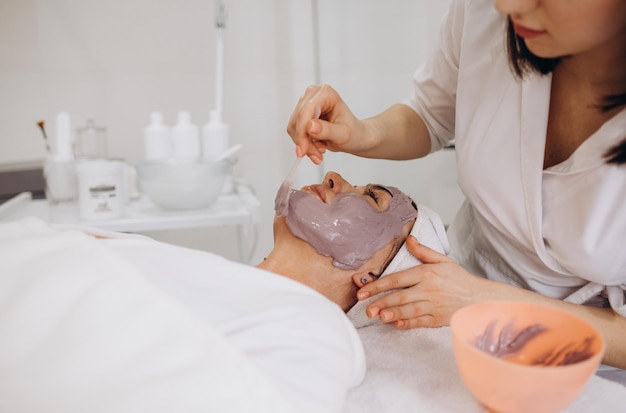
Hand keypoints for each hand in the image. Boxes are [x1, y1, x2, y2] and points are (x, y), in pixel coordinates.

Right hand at [286, 84, 363, 163]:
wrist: (355, 137)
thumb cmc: (353, 133)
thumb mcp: (343, 134)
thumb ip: (327, 130)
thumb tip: (310, 126)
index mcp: (326, 94)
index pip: (305, 112)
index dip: (302, 132)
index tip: (303, 151)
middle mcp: (313, 95)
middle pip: (297, 120)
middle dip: (304, 142)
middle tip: (317, 156)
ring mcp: (306, 105)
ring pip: (294, 128)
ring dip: (304, 145)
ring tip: (319, 152)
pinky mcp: (302, 116)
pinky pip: (295, 132)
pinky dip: (304, 144)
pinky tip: (317, 147)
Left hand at [356, 236, 488, 328]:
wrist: (481, 298)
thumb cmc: (460, 279)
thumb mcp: (443, 261)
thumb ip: (423, 251)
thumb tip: (409, 239)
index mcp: (427, 273)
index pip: (397, 279)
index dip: (377, 286)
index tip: (363, 291)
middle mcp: (429, 289)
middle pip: (400, 296)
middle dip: (381, 302)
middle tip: (366, 309)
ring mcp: (434, 305)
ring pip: (409, 310)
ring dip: (392, 313)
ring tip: (378, 316)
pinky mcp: (438, 319)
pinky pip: (420, 322)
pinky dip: (408, 323)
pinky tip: (396, 324)